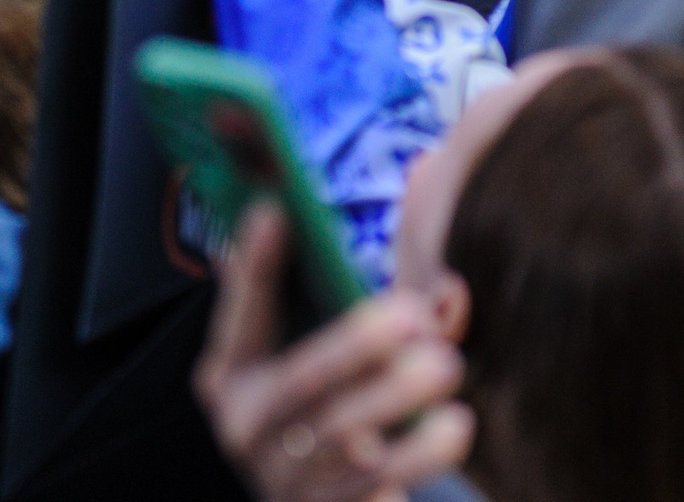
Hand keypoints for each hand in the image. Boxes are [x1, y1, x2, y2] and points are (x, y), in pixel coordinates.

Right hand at [193, 209, 473, 501]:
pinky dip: (416, 457)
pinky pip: (373, 490)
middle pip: (301, 383)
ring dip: (398, 398)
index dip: (256, 266)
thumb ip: (336, 311)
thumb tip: (396, 259)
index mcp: (231, 379)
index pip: (239, 316)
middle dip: (357, 344)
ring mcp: (284, 483)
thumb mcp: (305, 363)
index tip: (274, 210)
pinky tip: (453, 427)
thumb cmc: (317, 416)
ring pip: (343, 438)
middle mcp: (246, 431)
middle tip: (414, 312)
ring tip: (446, 365)